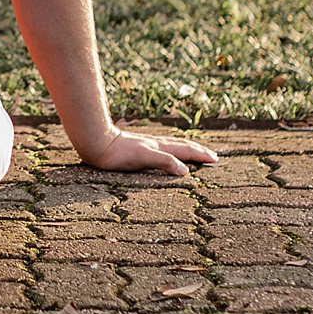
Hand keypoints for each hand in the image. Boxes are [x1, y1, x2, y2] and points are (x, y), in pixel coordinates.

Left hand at [77, 129, 218, 176]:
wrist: (96, 142)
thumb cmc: (117, 153)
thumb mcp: (143, 158)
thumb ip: (164, 162)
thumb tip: (186, 171)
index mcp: (160, 147)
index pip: (186, 150)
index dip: (201, 155)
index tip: (216, 160)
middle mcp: (156, 144)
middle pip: (182, 145)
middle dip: (198, 151)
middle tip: (213, 156)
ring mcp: (147, 144)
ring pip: (172, 145)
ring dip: (187, 149)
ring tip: (196, 152)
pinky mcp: (138, 147)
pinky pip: (161, 148)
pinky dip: (171, 151)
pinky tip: (166, 153)